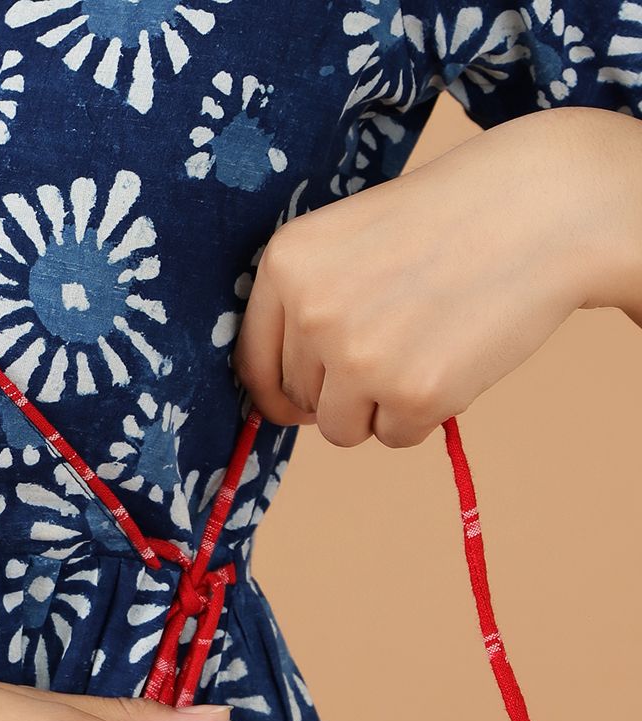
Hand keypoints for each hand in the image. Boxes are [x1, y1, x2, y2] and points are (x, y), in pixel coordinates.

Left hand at [231, 106, 641, 448]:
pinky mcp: (413, 394)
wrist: (540, 208)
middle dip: (344, 389)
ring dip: (380, 409)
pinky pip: (396, 437)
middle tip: (400, 340)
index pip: (254, 365)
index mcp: (286, 266)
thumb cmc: (447, 220)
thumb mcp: (349, 239)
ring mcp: (360, 359)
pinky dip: (425, 415)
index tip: (308, 394)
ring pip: (342, 430)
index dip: (282, 388)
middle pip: (302, 401)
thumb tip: (284, 402)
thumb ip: (308, 305)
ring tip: (424, 351)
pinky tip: (453, 359)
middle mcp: (312, 314)